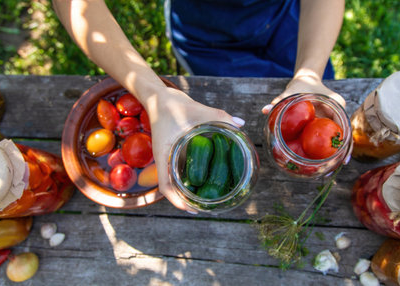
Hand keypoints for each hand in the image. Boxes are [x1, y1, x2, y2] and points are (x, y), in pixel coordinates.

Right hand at [148, 87, 243, 212]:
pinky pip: (178, 168)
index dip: (177, 202)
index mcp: (164, 154)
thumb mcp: (199, 111)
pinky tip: (204, 175)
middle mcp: (164, 159)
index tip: (192, 209)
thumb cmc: (173, 105)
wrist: (159, 96)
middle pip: (171, 187)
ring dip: (186, 190)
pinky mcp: (171, 150)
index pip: (165, 186)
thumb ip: (220, 117)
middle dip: (185, 200)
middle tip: (203, 207)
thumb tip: (241, 124)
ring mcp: (167, 156)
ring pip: (174, 179)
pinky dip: (189, 175)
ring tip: (204, 197)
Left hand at [261, 74, 351, 165]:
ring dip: (336, 153)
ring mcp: (333, 119)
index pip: (343, 125)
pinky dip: (326, 148)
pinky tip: (321, 161)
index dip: (344, 142)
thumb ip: (279, 101)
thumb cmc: (302, 84)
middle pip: (344, 135)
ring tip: (329, 169)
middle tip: (338, 166)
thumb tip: (265, 110)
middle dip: (343, 152)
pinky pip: (328, 137)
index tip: (342, 156)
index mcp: (335, 105)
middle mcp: (337, 113)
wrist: (306, 79)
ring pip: (338, 138)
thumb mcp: (291, 92)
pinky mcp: (326, 123)